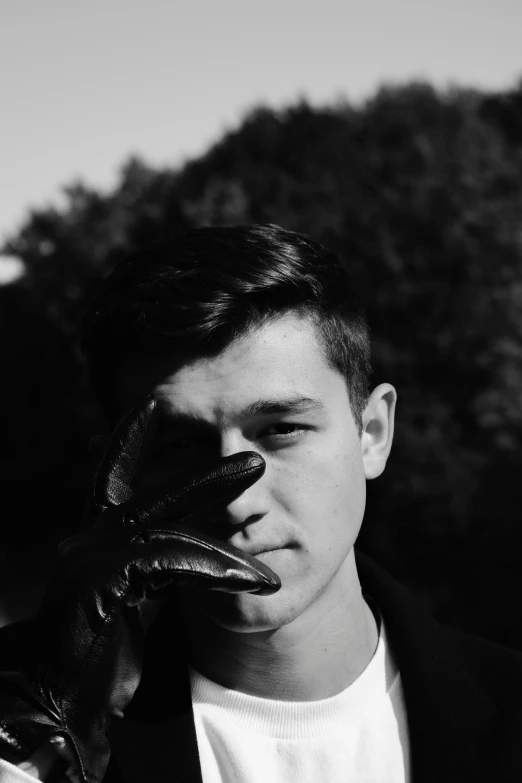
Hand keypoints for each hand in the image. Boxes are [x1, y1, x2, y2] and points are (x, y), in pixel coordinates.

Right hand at [0, 394, 279, 781]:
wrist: (54, 702)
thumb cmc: (92, 653)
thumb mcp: (130, 600)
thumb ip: (151, 568)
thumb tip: (188, 551)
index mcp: (95, 538)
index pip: (112, 475)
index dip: (131, 439)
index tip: (155, 405)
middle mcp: (89, 539)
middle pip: (152, 492)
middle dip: (206, 475)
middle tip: (255, 463)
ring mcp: (90, 560)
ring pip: (169, 528)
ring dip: (227, 538)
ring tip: (270, 548)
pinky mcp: (98, 585)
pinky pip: (169, 561)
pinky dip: (216, 566)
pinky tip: (253, 578)